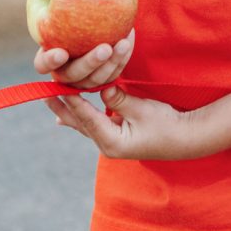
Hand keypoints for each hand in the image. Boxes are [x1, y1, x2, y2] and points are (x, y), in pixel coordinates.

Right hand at [33, 29, 134, 89]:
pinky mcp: (103, 75)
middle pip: (73, 75)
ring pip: (95, 79)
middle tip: (105, 48)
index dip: (50, 62)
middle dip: (90, 63)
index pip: (42, 64)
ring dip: (111, 63)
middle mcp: (63, 70)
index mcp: (47, 54)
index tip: (62, 53)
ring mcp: (84, 77)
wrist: (93, 13)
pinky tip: (128, 39)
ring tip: (123, 43)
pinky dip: (121, 59)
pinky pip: (112, 74)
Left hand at [47, 85, 209, 160]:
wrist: (185, 139)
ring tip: (51, 98)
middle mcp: (107, 145)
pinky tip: (68, 112)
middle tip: (44, 91)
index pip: (86, 117)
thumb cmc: (166, 124)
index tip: (57, 85)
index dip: (72, 100)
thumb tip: (101, 89)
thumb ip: (119, 99)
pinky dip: (81, 114)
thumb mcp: (142, 109)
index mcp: (112, 142)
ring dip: (68, 110)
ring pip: (83, 124)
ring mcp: (111, 143)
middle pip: (79, 123)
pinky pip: (92, 124)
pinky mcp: (116, 137)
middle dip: (62, 106)